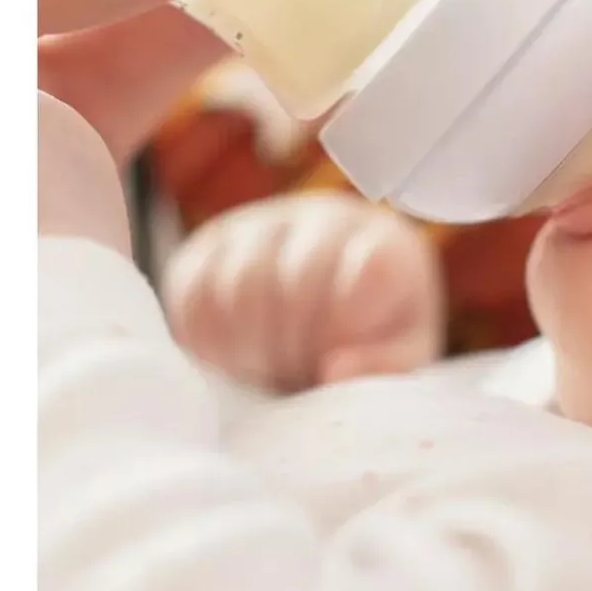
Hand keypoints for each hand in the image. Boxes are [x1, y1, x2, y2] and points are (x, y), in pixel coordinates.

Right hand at [162, 193, 445, 389]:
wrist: (321, 316)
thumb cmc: (368, 336)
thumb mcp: (397, 359)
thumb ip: (386, 366)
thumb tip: (336, 370)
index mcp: (387, 243)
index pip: (374, 267)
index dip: (351, 324)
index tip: (339, 358)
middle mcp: (325, 218)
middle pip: (298, 280)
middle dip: (297, 346)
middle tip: (302, 373)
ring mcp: (261, 226)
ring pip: (240, 285)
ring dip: (253, 346)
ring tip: (274, 366)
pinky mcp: (207, 248)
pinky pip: (194, 296)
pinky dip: (212, 341)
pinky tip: (240, 354)